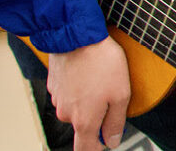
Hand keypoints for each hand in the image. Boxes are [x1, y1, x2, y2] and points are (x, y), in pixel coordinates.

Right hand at [47, 36, 130, 150]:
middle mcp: (66, 114)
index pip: (86, 149)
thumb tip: (112, 141)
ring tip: (101, 80)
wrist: (77, 36)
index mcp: (84, 120)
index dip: (97, 148)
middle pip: (84, 126)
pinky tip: (89, 74)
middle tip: (112, 96)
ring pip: (76, 108)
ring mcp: (57, 99)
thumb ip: (116, 122)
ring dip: (88, 100)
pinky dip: (79, 88)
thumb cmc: (101, 62)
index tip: (105, 143)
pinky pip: (70, 94)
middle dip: (98, 117)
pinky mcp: (54, 85)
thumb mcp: (121, 94)